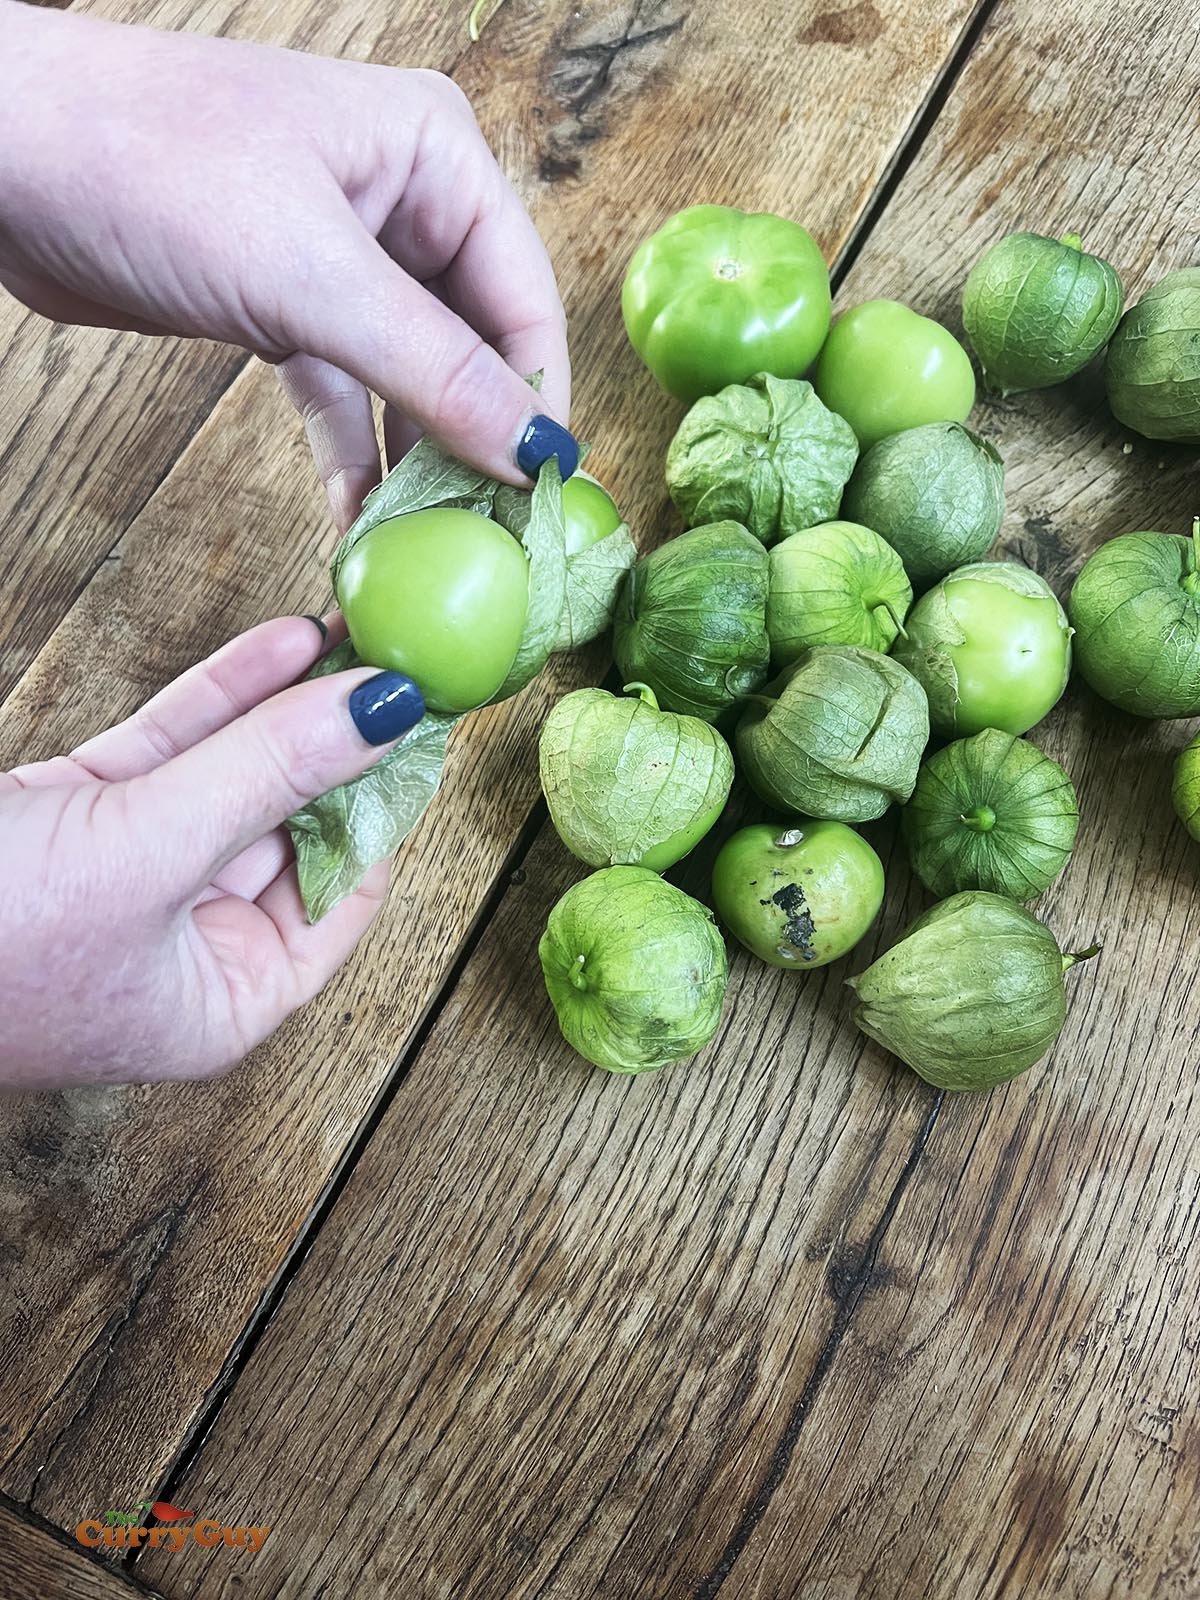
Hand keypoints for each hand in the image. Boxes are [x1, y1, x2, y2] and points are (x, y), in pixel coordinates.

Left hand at [0, 2, 573, 529]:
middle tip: (491, 536)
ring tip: (430, 543)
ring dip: (416, 462)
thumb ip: (435, 369)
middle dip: (478, 441)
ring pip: (411, 378)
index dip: (537, 401)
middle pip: (477, 345)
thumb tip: (539, 450)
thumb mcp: (310, 275)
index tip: (543, 496)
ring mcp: (345, 254)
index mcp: (436, 154)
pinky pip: (345, 394)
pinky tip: (360, 519)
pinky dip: (353, 456)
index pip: (525, 298)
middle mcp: (404, 200)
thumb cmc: (144, 162)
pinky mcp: (287, 303)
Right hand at [0, 617, 423, 1088]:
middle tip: (408, 655)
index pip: (349, 895)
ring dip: (288, 706)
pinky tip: (283, 643)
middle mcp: (188, 946)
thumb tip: (386, 709)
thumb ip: (265, 775)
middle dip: (344, 741)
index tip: (436, 724)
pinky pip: (168, 755)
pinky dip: (219, 700)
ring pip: (233, 780)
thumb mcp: (144, 852)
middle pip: (296, 827)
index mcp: (225, 997)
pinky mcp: (78, 823)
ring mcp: (131, 880)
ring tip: (358, 628)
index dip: (394, 805)